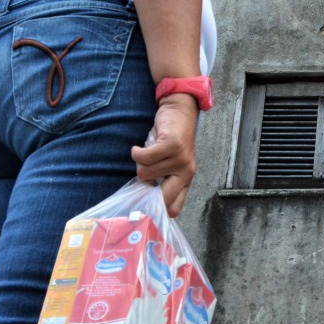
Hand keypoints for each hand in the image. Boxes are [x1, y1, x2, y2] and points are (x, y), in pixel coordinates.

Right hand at [131, 94, 197, 216]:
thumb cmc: (171, 140)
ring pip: (145, 173)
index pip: (174, 209)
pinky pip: (144, 158)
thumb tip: (142, 201)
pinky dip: (136, 152)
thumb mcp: (171, 164)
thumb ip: (163, 180)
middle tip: (140, 176)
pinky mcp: (172, 146)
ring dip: (140, 163)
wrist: (180, 111)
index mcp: (186, 180)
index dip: (157, 211)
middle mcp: (186, 173)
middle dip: (144, 190)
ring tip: (148, 152)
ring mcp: (180, 159)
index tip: (142, 206)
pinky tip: (139, 147)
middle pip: (161, 198)